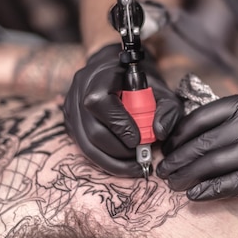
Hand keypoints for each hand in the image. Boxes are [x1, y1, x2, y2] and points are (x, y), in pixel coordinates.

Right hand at [63, 43, 182, 176]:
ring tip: (133, 166)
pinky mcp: (70, 122)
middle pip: (92, 130)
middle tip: (139, 159)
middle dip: (119, 150)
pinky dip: (104, 159)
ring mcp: (71, 108)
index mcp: (100, 76)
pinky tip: (121, 162)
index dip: (120, 126)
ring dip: (112, 161)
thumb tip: (159, 133)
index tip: (139, 141)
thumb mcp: (161, 90)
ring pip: (86, 145)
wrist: (119, 72)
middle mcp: (79, 91)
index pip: (101, 103)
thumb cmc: (140, 82)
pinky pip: (84, 147)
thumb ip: (167, 110)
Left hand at [156, 92, 237, 199]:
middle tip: (162, 169)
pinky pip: (235, 182)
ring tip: (172, 183)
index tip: (168, 145)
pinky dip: (211, 190)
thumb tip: (196, 134)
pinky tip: (196, 194)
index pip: (204, 116)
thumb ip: (236, 117)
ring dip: (189, 175)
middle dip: (179, 157)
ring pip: (216, 163)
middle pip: (206, 141)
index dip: (181, 133)